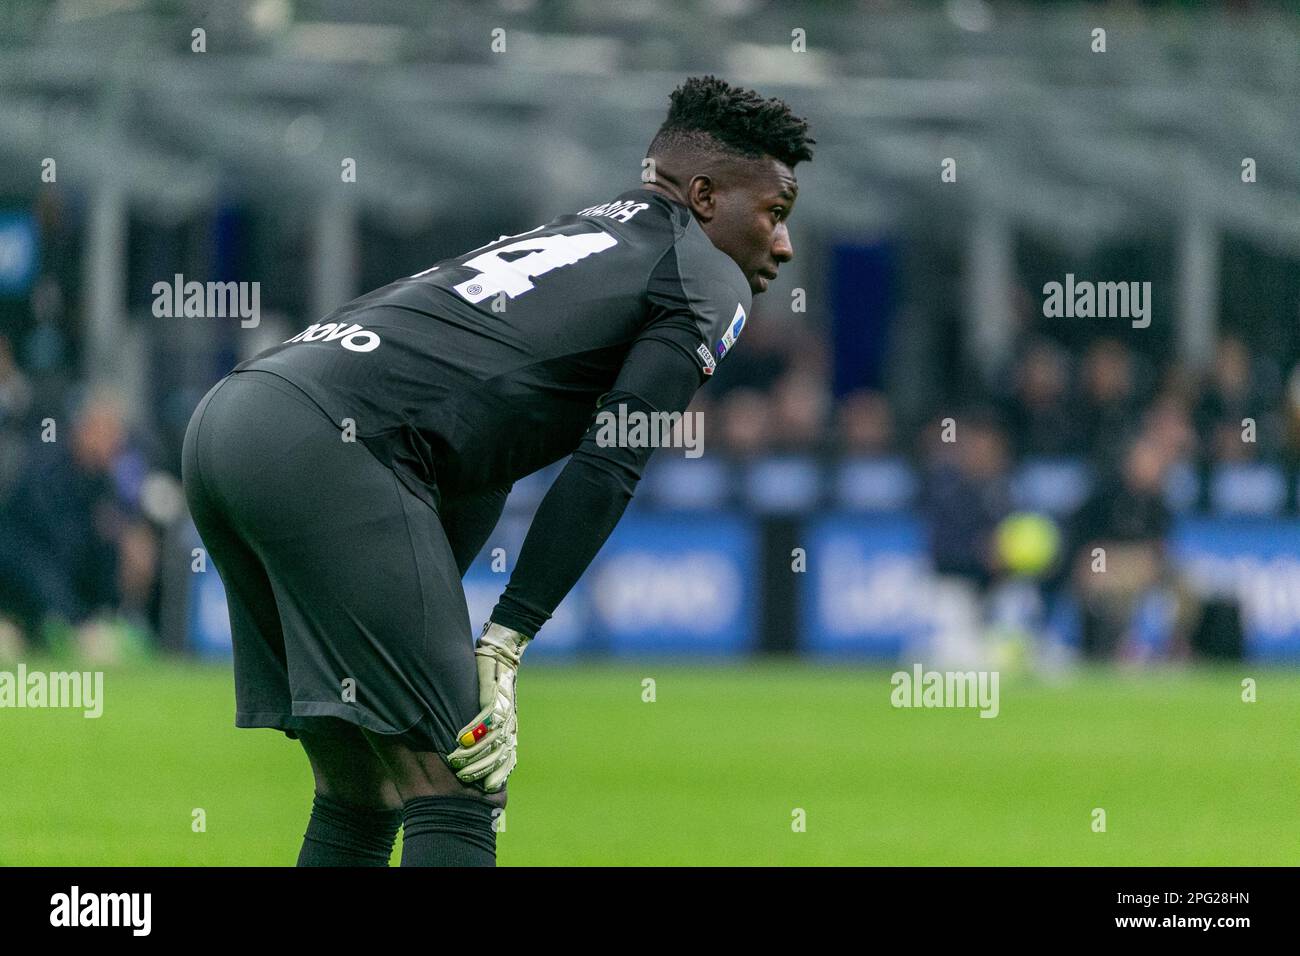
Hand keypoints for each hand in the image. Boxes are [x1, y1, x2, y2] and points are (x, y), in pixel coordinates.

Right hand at [447, 622, 529, 791]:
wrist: (502, 653)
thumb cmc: (491, 683)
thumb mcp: (490, 709)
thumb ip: (482, 729)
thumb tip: (465, 751)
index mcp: (509, 729)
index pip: (507, 758)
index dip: (498, 774)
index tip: (487, 789)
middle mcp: (508, 722)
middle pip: (499, 753)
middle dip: (481, 769)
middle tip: (464, 780)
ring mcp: (503, 709)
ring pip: (491, 739)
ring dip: (473, 753)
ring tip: (455, 762)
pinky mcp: (495, 695)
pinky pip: (486, 717)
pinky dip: (472, 730)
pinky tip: (459, 739)